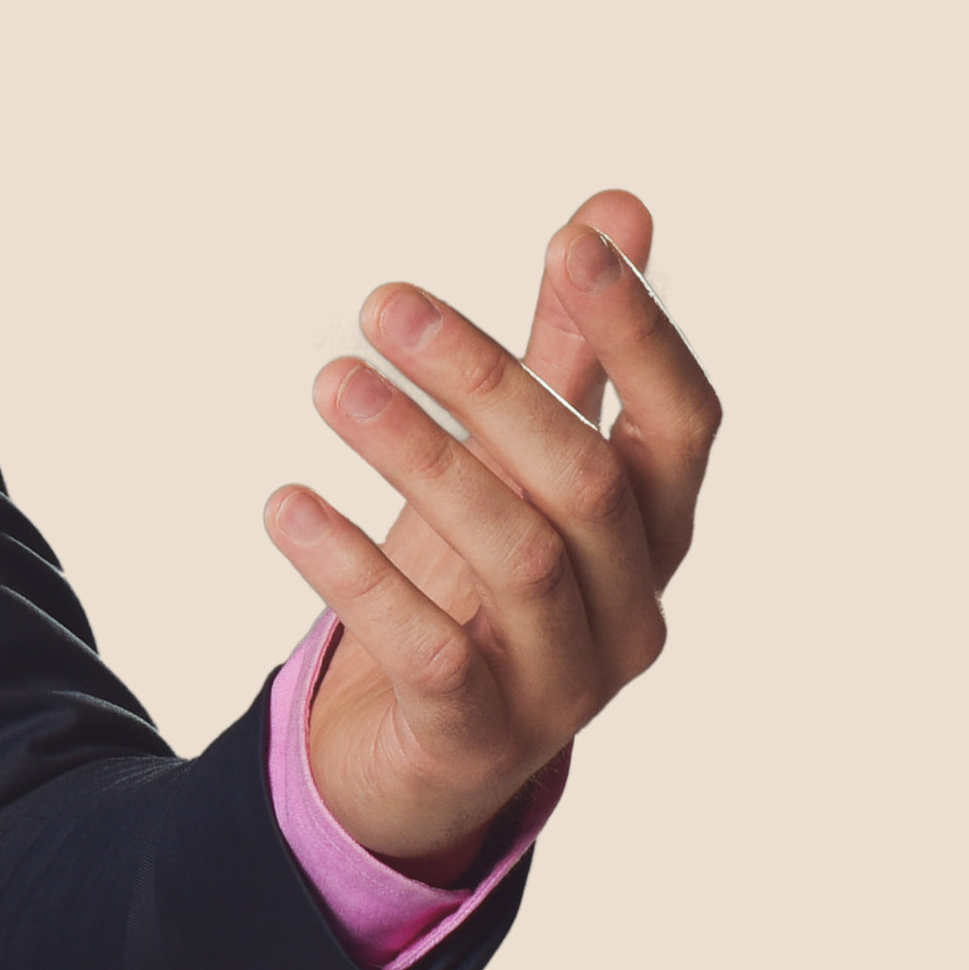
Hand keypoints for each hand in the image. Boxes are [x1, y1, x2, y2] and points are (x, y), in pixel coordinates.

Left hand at [266, 191, 720, 879]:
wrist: (417, 762)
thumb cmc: (478, 586)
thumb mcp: (519, 465)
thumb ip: (571, 350)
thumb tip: (620, 207)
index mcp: (656, 531)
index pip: (685, 423)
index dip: (642, 334)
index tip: (573, 242)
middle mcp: (632, 607)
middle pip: (585, 480)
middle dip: (488, 383)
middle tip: (381, 302)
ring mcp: (566, 682)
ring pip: (516, 555)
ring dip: (418, 458)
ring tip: (328, 382)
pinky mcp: (478, 738)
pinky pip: (429, 649)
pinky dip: (357, 572)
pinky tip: (284, 504)